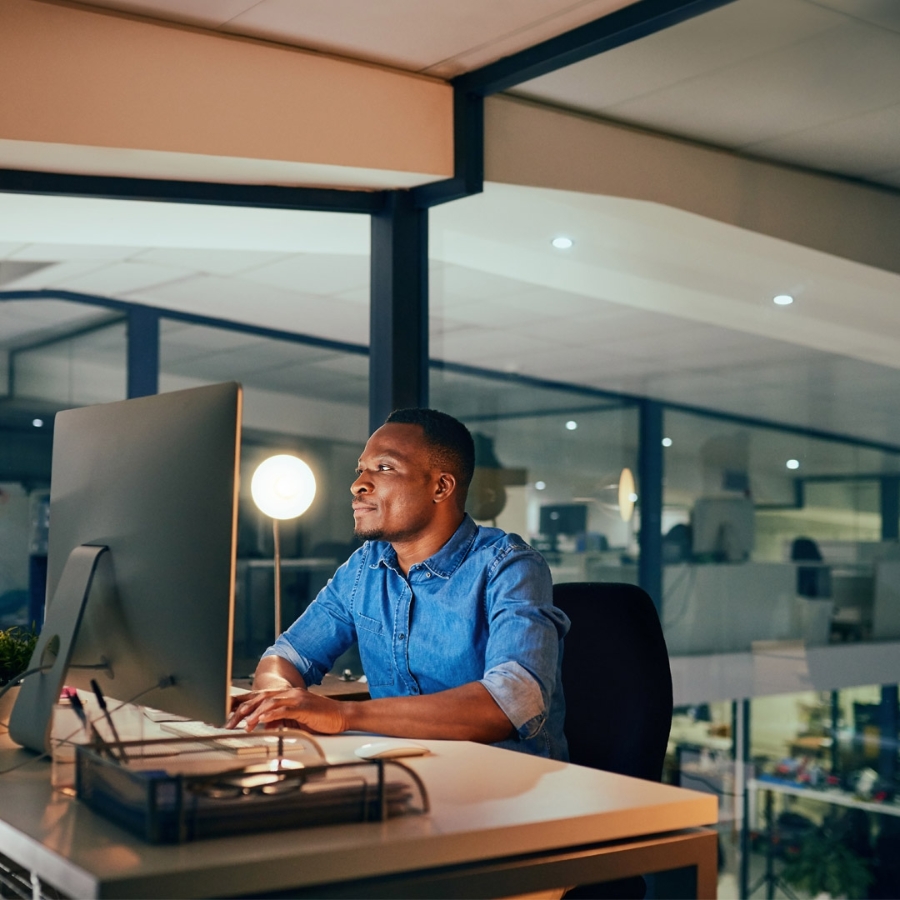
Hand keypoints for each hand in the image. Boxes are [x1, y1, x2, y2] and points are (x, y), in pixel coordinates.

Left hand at [225, 688, 347, 734]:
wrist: (341, 715)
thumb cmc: (321, 718)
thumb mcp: (296, 719)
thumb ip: (281, 719)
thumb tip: (265, 724)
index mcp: (287, 695)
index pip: (260, 697)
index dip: (243, 703)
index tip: (229, 713)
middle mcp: (289, 693)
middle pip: (260, 698)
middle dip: (243, 709)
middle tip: (229, 721)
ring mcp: (296, 698)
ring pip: (269, 703)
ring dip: (254, 714)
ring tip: (242, 724)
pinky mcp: (302, 706)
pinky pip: (283, 710)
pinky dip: (270, 715)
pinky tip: (261, 721)